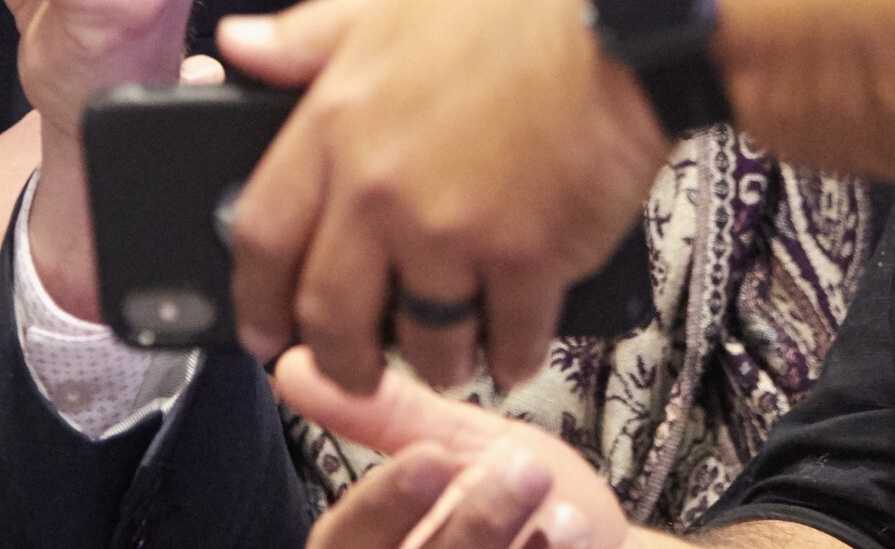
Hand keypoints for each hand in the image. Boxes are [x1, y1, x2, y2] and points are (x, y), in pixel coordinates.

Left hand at [218, 0, 670, 392]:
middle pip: (333, 312)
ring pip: (424, 339)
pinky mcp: (528, 260)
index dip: (255, 293)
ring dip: (436, 360)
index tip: (263, 324)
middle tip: (355, 369)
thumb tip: (235, 43)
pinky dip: (511, 354)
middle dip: (342, 357)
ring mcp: (453, 232)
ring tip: (450, 356)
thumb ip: (309, 36)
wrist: (626, 13)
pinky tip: (515, 349)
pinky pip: (508, 338)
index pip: (264, 231)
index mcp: (335, 122)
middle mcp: (380, 190)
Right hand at [280, 349, 628, 548]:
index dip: (379, 506)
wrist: (601, 540)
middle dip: (464, 527)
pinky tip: (570, 528)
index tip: (430, 455)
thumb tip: (292, 363)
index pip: (339, 544)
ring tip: (546, 482)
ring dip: (502, 537)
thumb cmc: (521, 490)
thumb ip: (381, 415)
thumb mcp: (454, 444)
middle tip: (518, 466)